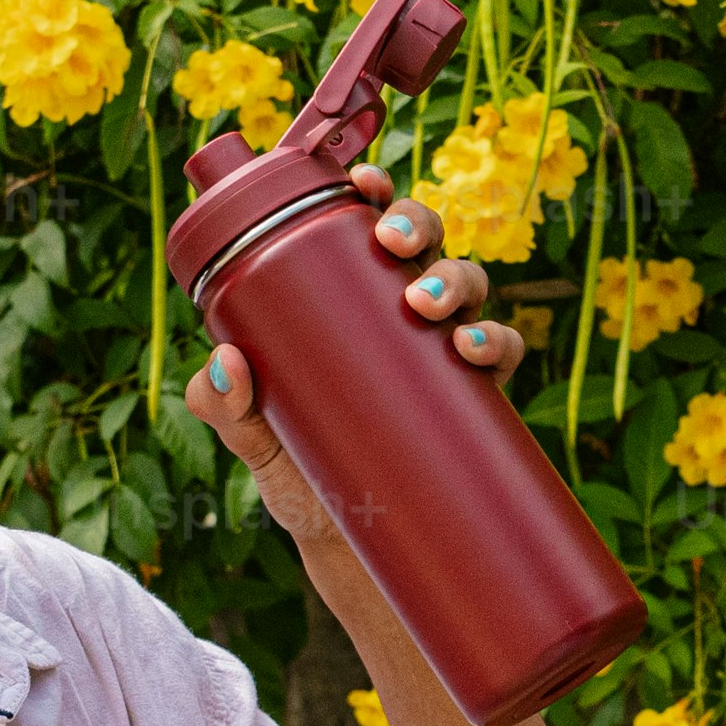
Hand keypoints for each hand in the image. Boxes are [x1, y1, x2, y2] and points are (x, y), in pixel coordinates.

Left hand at [176, 165, 524, 464]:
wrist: (344, 544)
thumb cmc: (295, 468)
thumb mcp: (249, 436)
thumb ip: (223, 405)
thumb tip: (225, 363)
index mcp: (346, 296)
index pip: (363, 224)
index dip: (372, 190)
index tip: (361, 181)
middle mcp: (399, 309)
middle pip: (423, 237)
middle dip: (413, 223)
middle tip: (389, 243)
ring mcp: (440, 348)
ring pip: (467, 282)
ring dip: (453, 279)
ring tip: (424, 303)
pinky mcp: (474, 396)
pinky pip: (502, 349)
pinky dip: (494, 340)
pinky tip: (469, 348)